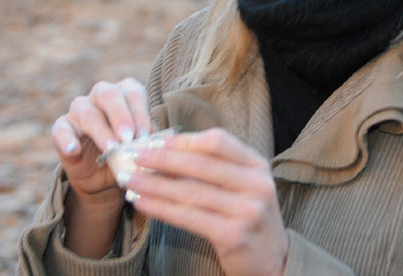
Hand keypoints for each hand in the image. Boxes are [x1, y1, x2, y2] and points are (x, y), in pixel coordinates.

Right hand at [50, 78, 151, 256]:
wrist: (105, 181)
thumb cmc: (130, 157)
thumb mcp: (144, 150)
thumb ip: (154, 143)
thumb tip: (171, 143)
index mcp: (125, 94)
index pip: (133, 92)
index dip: (140, 111)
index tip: (146, 135)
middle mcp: (100, 96)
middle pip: (108, 93)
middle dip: (121, 115)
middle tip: (129, 137)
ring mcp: (79, 110)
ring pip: (86, 111)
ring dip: (100, 130)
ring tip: (112, 149)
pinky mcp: (62, 128)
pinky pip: (60, 130)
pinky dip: (66, 140)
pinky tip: (74, 150)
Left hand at [128, 127, 288, 275]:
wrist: (272, 261)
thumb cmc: (248, 217)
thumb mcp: (242, 186)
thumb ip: (214, 168)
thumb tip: (165, 150)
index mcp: (258, 165)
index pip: (217, 142)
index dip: (184, 141)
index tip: (156, 141)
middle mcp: (257, 184)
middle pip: (201, 164)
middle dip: (162, 159)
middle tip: (134, 156)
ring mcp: (248, 210)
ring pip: (191, 192)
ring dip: (155, 185)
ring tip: (130, 180)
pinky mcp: (234, 235)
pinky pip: (189, 218)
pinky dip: (161, 209)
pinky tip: (142, 203)